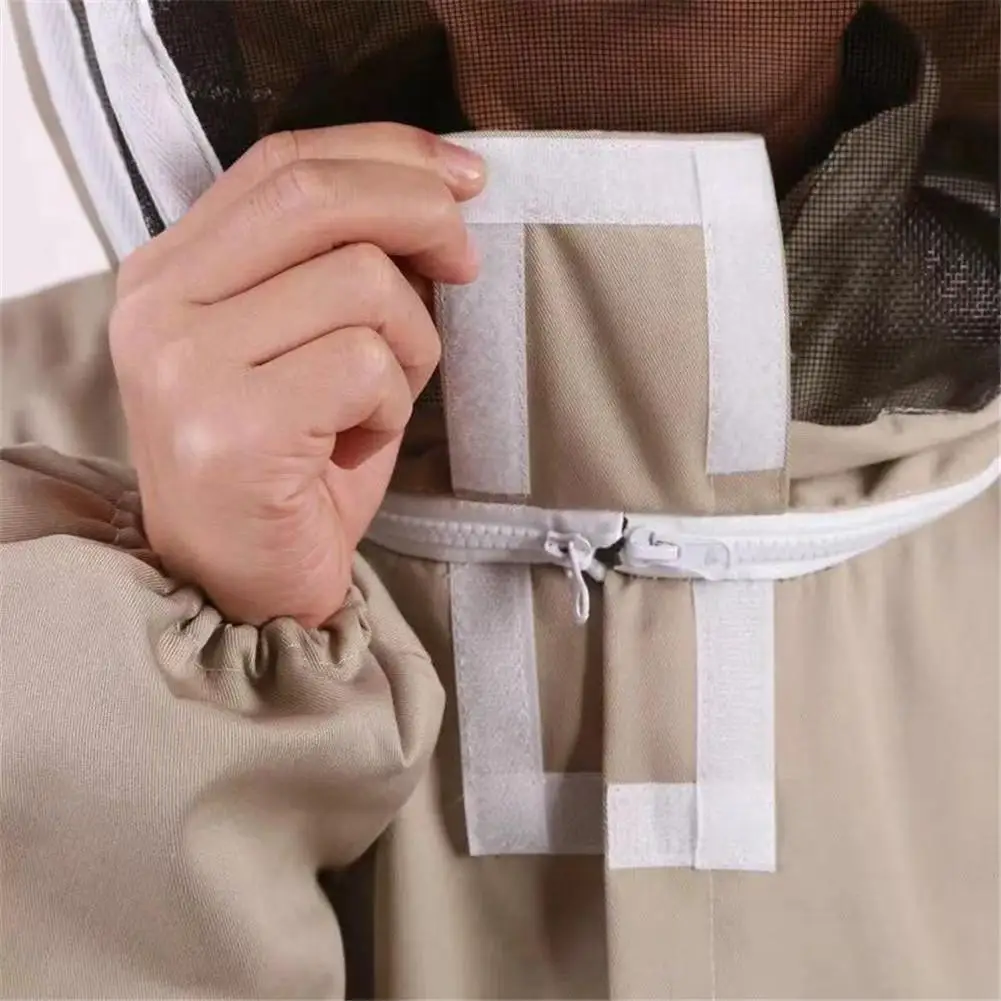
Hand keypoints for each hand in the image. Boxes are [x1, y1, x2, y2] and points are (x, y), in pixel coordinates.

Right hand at [110, 124, 484, 625]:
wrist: (245, 587)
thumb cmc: (289, 469)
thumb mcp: (301, 347)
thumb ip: (333, 266)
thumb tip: (430, 204)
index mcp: (168, 273)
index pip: (282, 163)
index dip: (384, 153)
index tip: (459, 175)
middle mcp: (159, 307)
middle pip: (318, 199)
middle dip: (422, 213)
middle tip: (464, 263)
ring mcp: (188, 366)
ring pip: (361, 283)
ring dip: (410, 342)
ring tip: (381, 400)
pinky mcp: (237, 426)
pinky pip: (369, 363)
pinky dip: (393, 401)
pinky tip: (357, 440)